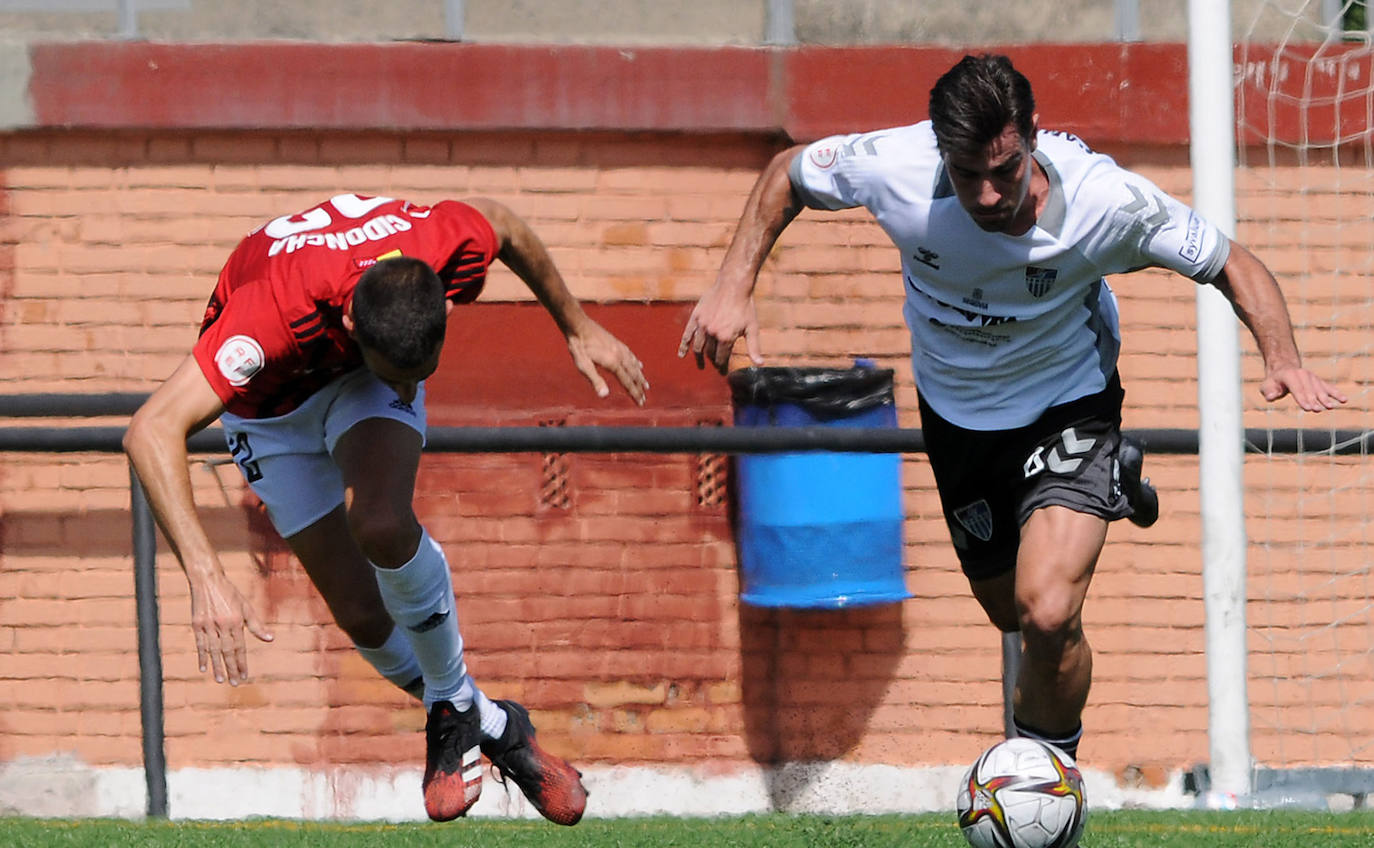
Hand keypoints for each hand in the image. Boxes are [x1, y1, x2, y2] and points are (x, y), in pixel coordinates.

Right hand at [188, 568, 273, 684]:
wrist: (207, 581)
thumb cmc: (230, 594)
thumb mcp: (246, 607)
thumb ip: (257, 625)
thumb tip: (271, 639)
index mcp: (236, 621)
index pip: (240, 647)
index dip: (242, 662)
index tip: (244, 675)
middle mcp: (222, 625)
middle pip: (227, 651)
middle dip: (231, 668)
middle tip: (235, 683)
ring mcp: (208, 625)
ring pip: (213, 650)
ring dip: (217, 666)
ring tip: (220, 680)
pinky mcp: (196, 624)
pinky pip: (200, 643)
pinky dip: (202, 656)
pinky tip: (204, 668)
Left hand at [566, 320, 648, 404]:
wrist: (578, 325)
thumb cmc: (579, 347)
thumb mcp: (583, 366)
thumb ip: (595, 380)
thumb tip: (604, 395)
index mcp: (613, 363)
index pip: (627, 382)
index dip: (634, 393)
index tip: (640, 403)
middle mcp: (620, 356)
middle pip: (633, 375)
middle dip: (639, 388)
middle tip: (644, 398)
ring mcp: (619, 348)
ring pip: (634, 365)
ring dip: (640, 376)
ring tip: (646, 385)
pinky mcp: (616, 342)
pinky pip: (630, 355)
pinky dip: (636, 362)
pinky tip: (638, 364)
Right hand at [677, 281, 763, 374]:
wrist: (733, 285)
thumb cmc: (745, 306)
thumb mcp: (752, 328)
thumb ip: (754, 348)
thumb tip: (759, 364)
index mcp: (726, 338)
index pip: (721, 358)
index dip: (722, 366)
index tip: (722, 371)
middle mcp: (712, 333)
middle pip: (710, 353)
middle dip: (712, 361)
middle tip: (714, 365)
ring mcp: (702, 326)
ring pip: (698, 346)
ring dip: (698, 357)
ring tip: (700, 365)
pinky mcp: (696, 317)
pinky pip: (687, 334)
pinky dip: (683, 345)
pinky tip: (681, 354)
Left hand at [1260, 366, 1347, 411]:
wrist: (1283, 370)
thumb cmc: (1273, 382)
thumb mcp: (1266, 386)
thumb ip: (1268, 392)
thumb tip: (1271, 397)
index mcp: (1289, 375)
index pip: (1297, 389)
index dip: (1302, 399)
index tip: (1308, 408)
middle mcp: (1303, 375)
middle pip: (1309, 390)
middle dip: (1313, 401)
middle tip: (1317, 410)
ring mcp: (1312, 377)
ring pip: (1319, 389)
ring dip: (1325, 398)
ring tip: (1330, 407)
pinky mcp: (1319, 381)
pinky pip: (1329, 388)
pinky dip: (1336, 393)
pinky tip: (1344, 400)